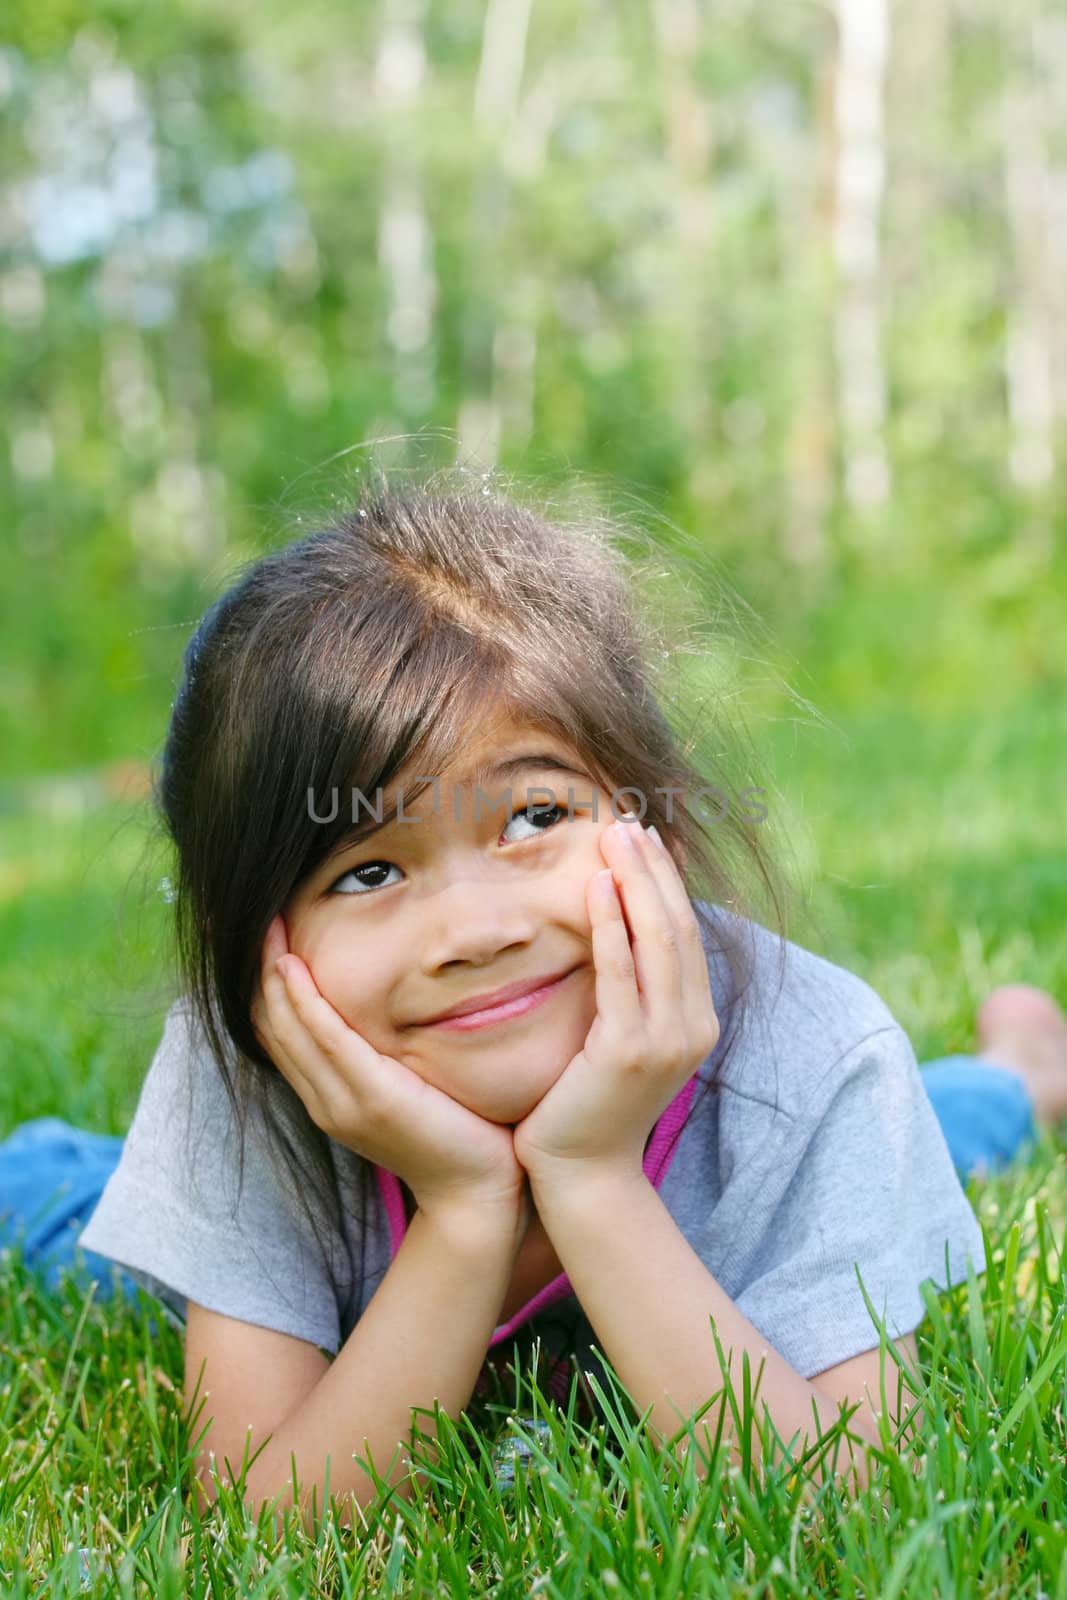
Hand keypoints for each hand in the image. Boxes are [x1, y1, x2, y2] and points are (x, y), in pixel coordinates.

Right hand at [251, 916, 528, 1224]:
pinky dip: (305, 1001)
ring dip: (271, 974)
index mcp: (327, 1096)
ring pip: (288, 1028)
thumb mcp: (406, 1085)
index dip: (257, 984)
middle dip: (254, 970)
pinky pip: (327, 1040)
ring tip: (265, 925)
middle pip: (270, 1025)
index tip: (256, 934)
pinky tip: (292, 967)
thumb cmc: (455, 1132)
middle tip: (245, 917)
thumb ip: (383, 1051)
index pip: (276, 1032)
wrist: (477, 1191)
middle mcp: (323, 1099)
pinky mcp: (371, 1098)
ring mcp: (342, 1102)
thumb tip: (385, 1003)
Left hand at [512, 814, 719, 1185]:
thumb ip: (629, 994)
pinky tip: (595, 887)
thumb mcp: (621, 1041)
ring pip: (655, 941)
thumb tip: (614, 933)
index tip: (645, 838)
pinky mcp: (627, 1052)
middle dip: (653, 869)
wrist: (582, 1176)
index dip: (667, 881)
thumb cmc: (589, 1106)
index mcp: (695, 1020)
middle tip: (628, 820)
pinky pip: (619, 974)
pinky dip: (610, 926)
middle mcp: (692, 1026)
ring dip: (635, 882)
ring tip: (614, 835)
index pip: (685, 933)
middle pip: (677, 927)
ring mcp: (665, 1040)